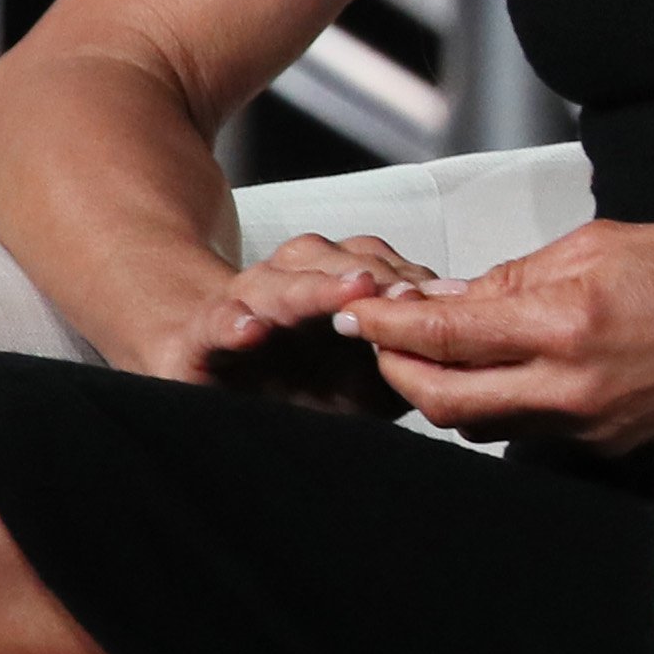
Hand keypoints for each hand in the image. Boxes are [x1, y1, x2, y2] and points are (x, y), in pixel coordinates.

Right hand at [139, 232, 439, 405]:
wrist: (212, 390)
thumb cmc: (300, 383)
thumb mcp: (365, 379)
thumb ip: (402, 355)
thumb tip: (454, 335)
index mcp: (329, 284)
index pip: (371, 264)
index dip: (403, 275)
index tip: (437, 294)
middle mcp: (287, 283)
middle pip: (328, 263)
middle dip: (370, 275)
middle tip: (401, 290)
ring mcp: (242, 305)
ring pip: (277, 283)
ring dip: (315, 288)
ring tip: (350, 294)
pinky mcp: (199, 337)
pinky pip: (215, 323)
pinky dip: (233, 324)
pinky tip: (253, 332)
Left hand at [331, 216, 653, 453]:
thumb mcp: (605, 244)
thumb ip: (520, 277)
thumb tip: (454, 297)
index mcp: (569, 323)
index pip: (445, 332)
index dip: (386, 323)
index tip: (353, 310)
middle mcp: (574, 386)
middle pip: (444, 400)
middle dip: (397, 370)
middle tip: (376, 339)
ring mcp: (593, 425)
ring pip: (483, 423)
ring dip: (445, 391)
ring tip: (431, 353)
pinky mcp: (614, 443)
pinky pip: (533, 429)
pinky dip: (502, 401)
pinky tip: (503, 370)